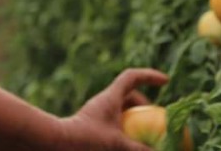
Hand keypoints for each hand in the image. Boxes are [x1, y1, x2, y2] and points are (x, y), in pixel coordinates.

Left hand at [54, 69, 169, 150]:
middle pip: (128, 95)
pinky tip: (128, 145)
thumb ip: (140, 149)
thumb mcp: (116, 144)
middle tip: (156, 119)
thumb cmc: (84, 139)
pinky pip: (113, 125)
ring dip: (134, 120)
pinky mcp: (92, 128)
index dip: (150, 76)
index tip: (166, 82)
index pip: (132, 77)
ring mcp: (97, 115)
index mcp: (110, 98)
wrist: (54, 143)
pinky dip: (124, 133)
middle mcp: (103, 103)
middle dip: (144, 104)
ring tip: (144, 136)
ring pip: (120, 111)